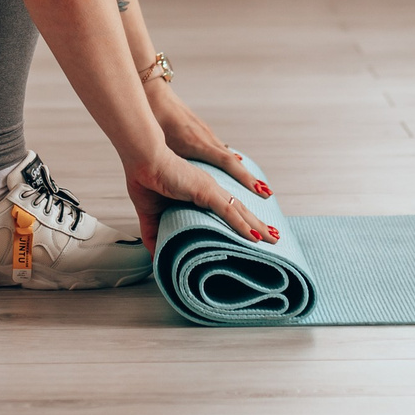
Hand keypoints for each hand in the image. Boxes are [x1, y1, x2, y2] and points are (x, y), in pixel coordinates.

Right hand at [124, 151, 278, 255]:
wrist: (141, 160)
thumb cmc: (145, 178)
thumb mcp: (150, 213)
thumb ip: (154, 233)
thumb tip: (155, 254)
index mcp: (200, 191)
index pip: (225, 208)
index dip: (240, 220)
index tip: (252, 231)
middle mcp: (210, 188)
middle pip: (241, 210)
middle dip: (258, 225)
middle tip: (273, 237)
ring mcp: (210, 189)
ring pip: (241, 211)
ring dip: (258, 226)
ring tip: (273, 239)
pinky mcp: (206, 190)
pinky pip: (229, 212)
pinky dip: (242, 225)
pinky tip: (254, 237)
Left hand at [147, 84, 273, 200]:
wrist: (155, 96)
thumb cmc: (156, 121)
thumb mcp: (164, 144)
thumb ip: (174, 159)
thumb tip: (178, 178)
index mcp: (199, 143)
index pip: (228, 163)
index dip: (244, 178)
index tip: (260, 190)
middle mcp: (208, 138)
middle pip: (234, 162)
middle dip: (250, 179)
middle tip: (267, 193)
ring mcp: (206, 133)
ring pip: (229, 155)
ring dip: (242, 171)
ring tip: (255, 187)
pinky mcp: (202, 130)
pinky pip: (220, 148)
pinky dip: (230, 160)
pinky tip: (234, 167)